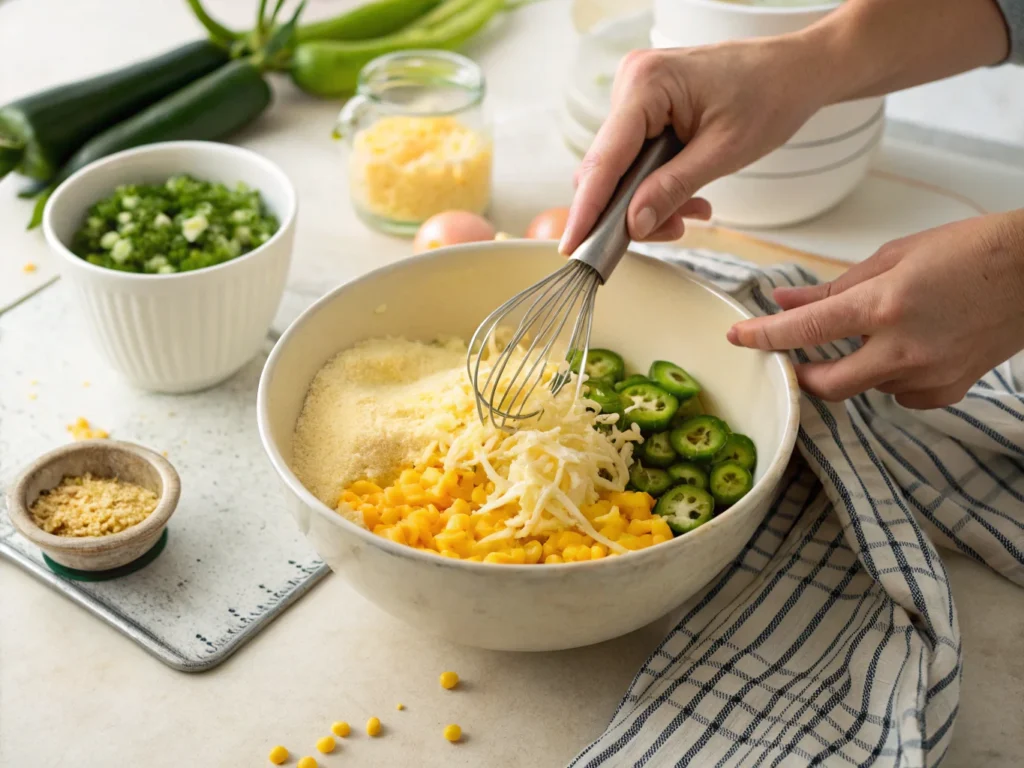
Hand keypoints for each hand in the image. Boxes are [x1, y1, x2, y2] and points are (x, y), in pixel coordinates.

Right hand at [559, 38, 826, 253]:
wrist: (796, 70)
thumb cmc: (770, 94)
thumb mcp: (723, 152)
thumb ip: (673, 189)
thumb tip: (633, 225)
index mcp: (646, 83)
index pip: (604, 159)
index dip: (588, 209)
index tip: (574, 247)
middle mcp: (632, 84)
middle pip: (607, 168)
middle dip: (632, 209)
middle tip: (671, 232)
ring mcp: (636, 96)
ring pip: (622, 170)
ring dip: (650, 200)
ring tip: (693, 212)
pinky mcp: (645, 109)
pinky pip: (636, 159)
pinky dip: (658, 185)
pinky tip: (689, 197)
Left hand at [727, 212, 1023, 407]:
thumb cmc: (969, 251)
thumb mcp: (894, 257)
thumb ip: (834, 287)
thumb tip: (786, 299)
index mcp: (884, 305)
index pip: (806, 329)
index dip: (765, 336)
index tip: (739, 338)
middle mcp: (903, 348)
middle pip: (827, 385)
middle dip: (802, 376)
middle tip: (793, 359)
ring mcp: (929, 375)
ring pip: (865, 388)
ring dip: (854, 368)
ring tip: (876, 333)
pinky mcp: (949, 389)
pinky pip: (900, 395)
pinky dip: (891, 376)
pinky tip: (906, 350)